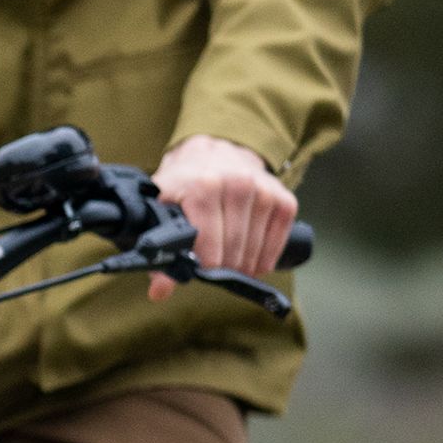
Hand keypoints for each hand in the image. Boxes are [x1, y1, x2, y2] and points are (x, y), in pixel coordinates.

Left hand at [148, 135, 297, 298]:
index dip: (204, 266)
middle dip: (225, 268)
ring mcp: (262, 190)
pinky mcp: (282, 197)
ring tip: (234, 267)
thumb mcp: (163, 210)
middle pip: (233, 249)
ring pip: (255, 248)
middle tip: (216, 272)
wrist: (216, 151)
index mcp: (203, 186)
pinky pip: (279, 238)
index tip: (200, 272)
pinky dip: (267, 256)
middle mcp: (236, 184)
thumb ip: (160, 252)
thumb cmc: (186, 183)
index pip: (208, 244)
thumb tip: (159, 292)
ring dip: (246, 265)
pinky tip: (256, 261)